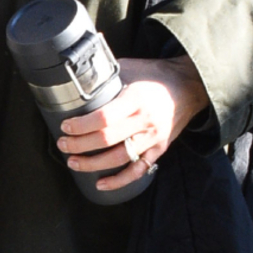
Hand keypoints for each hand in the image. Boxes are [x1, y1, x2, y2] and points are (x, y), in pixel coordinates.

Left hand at [57, 56, 208, 193]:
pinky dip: (119, 181)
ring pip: (119, 158)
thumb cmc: (155, 75)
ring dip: (93, 164)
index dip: (81, 125)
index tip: (65, 126)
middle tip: (63, 144)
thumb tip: (79, 77)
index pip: (104, 117)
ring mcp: (153, 138)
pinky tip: (101, 184)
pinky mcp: (159, 149)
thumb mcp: (130, 68)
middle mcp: (145, 121)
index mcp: (135, 99)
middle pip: (107, 140)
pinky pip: (138, 170)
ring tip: (73, 162)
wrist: (188, 86)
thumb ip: (107, 76)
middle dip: (80, 145)